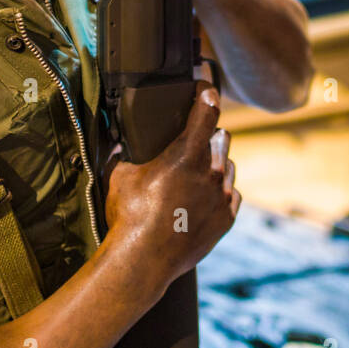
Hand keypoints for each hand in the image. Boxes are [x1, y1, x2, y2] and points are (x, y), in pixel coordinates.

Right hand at [102, 81, 239, 289]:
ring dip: (216, 165)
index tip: (205, 87)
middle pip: (221, 138)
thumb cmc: (129, 215)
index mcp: (187, 152)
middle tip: (193, 141)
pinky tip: (203, 199)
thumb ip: (123, 155)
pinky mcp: (226, 218)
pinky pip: (231, 195)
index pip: (207, 109)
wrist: (143, 260)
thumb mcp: (119, 176)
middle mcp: (212, 170)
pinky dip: (220, 193)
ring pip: (228, 167)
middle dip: (209, 135)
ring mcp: (222, 195)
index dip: (206, 93)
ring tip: (197, 174)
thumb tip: (117, 143)